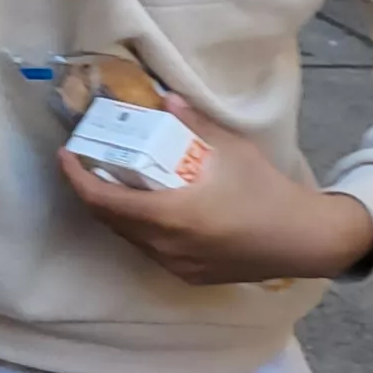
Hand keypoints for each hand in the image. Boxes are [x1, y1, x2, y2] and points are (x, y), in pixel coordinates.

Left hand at [65, 94, 372, 284]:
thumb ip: (193, 122)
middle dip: (92, 190)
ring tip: (113, 180)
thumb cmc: (267, 192)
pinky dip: (138, 227)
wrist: (307, 240)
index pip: (103, 201)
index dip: (77, 178)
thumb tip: (165, 97)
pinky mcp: (190, 275)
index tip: (65, 155)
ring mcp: (177, 266)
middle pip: (109, 219)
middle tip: (88, 162)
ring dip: (114, 210)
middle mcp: (166, 247)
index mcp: (170, 217)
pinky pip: (149, 250)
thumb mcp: (231, 150)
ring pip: (128, 237)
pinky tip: (145, 207)